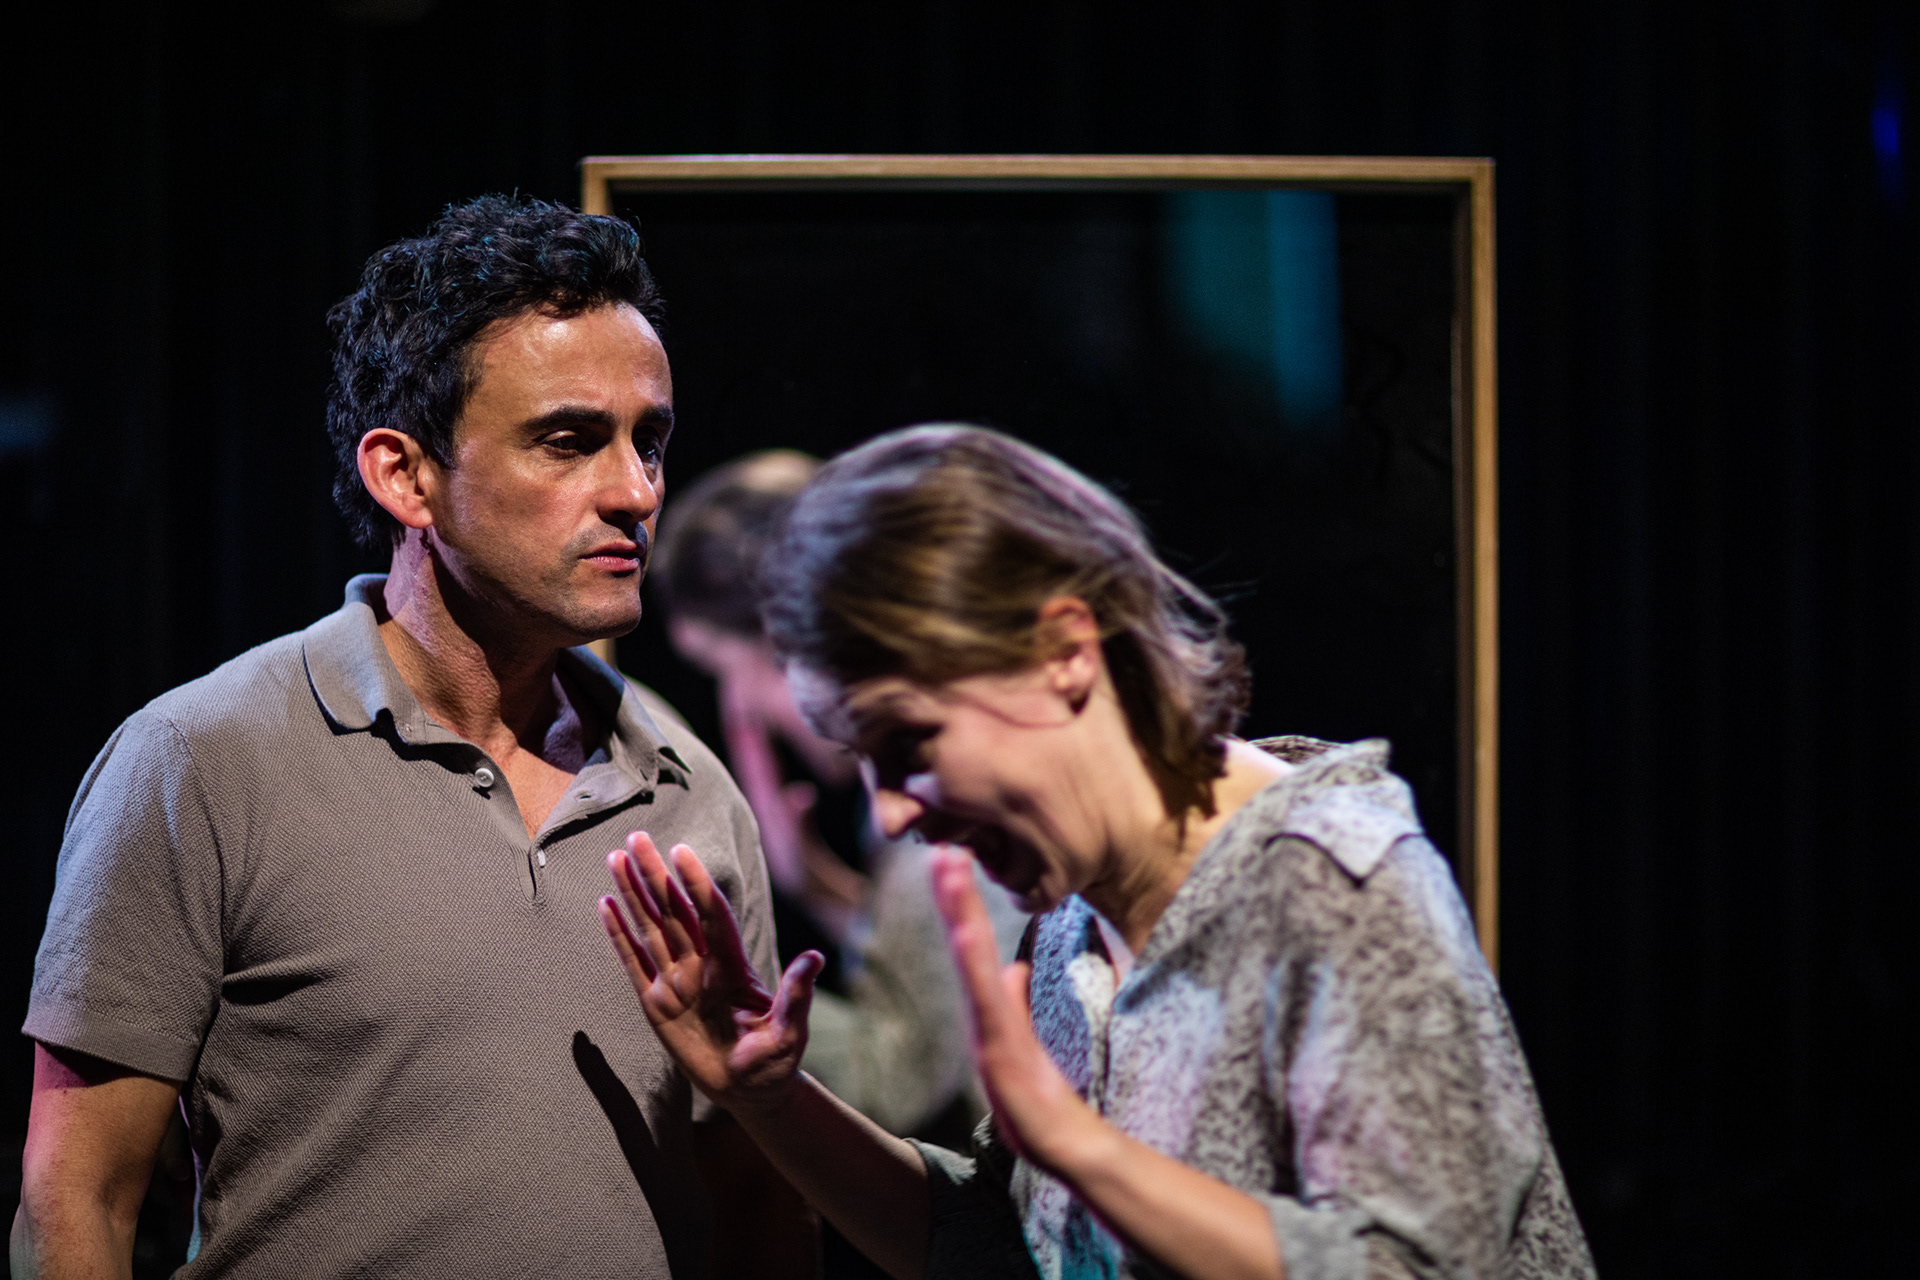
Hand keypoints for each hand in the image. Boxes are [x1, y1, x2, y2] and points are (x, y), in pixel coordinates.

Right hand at [600, 831, 822, 1112]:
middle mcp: (701, 965)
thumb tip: (816, 957)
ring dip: (633, 893)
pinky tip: (606, 905)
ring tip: (616, 857)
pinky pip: (634, 962)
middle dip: (656, 874)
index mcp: (732, 966)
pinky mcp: (656, 1003)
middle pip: (674, 910)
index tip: (683, 851)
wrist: (750, 1092)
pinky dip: (619, 935)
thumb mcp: (790, 1031)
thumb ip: (796, 995)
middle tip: (637, 835)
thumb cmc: (775, 1062)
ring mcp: (676, 982)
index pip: (711, 914)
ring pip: (650, 927)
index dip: (697, 884)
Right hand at [928, 846, 1102, 1173]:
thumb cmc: (1037, 1097)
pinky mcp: (997, 1045)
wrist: (1057, 1140)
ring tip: (948, 871)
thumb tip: (1012, 967)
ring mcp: (988, 1025)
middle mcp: (984, 1010)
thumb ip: (1017, 1001)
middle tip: (940, 848)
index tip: (953, 859)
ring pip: (970, 959)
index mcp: (992, 1005)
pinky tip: (964, 929)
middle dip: (953, 895)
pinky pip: (984, 995)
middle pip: (966, 941)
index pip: (975, 943)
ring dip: (958, 912)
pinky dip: (972, 961)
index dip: (963, 903)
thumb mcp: (1026, 1038)